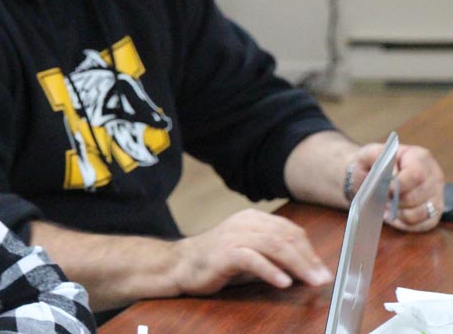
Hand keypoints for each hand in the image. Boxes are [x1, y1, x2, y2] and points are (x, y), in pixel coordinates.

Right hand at [172, 209, 332, 295]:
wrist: (180, 265)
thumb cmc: (216, 262)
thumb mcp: (250, 254)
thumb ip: (274, 256)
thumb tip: (307, 269)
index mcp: (252, 219)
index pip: (289, 230)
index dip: (309, 250)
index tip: (322, 269)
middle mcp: (244, 223)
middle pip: (285, 237)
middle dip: (308, 258)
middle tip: (322, 278)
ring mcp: (233, 236)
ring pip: (273, 245)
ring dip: (296, 265)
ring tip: (310, 281)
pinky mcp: (224, 253)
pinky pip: (252, 259)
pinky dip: (270, 270)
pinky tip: (283, 282)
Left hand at [352, 143, 444, 231]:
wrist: (371, 175)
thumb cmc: (371, 164)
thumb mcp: (367, 154)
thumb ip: (376, 157)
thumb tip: (392, 175)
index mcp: (419, 157)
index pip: (416, 174)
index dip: (400, 184)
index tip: (386, 189)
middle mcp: (433, 175)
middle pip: (418, 195)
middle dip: (397, 200)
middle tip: (383, 198)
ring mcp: (436, 195)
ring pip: (422, 212)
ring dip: (400, 213)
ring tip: (386, 207)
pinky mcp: (434, 212)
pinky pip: (423, 224)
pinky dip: (405, 223)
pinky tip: (392, 216)